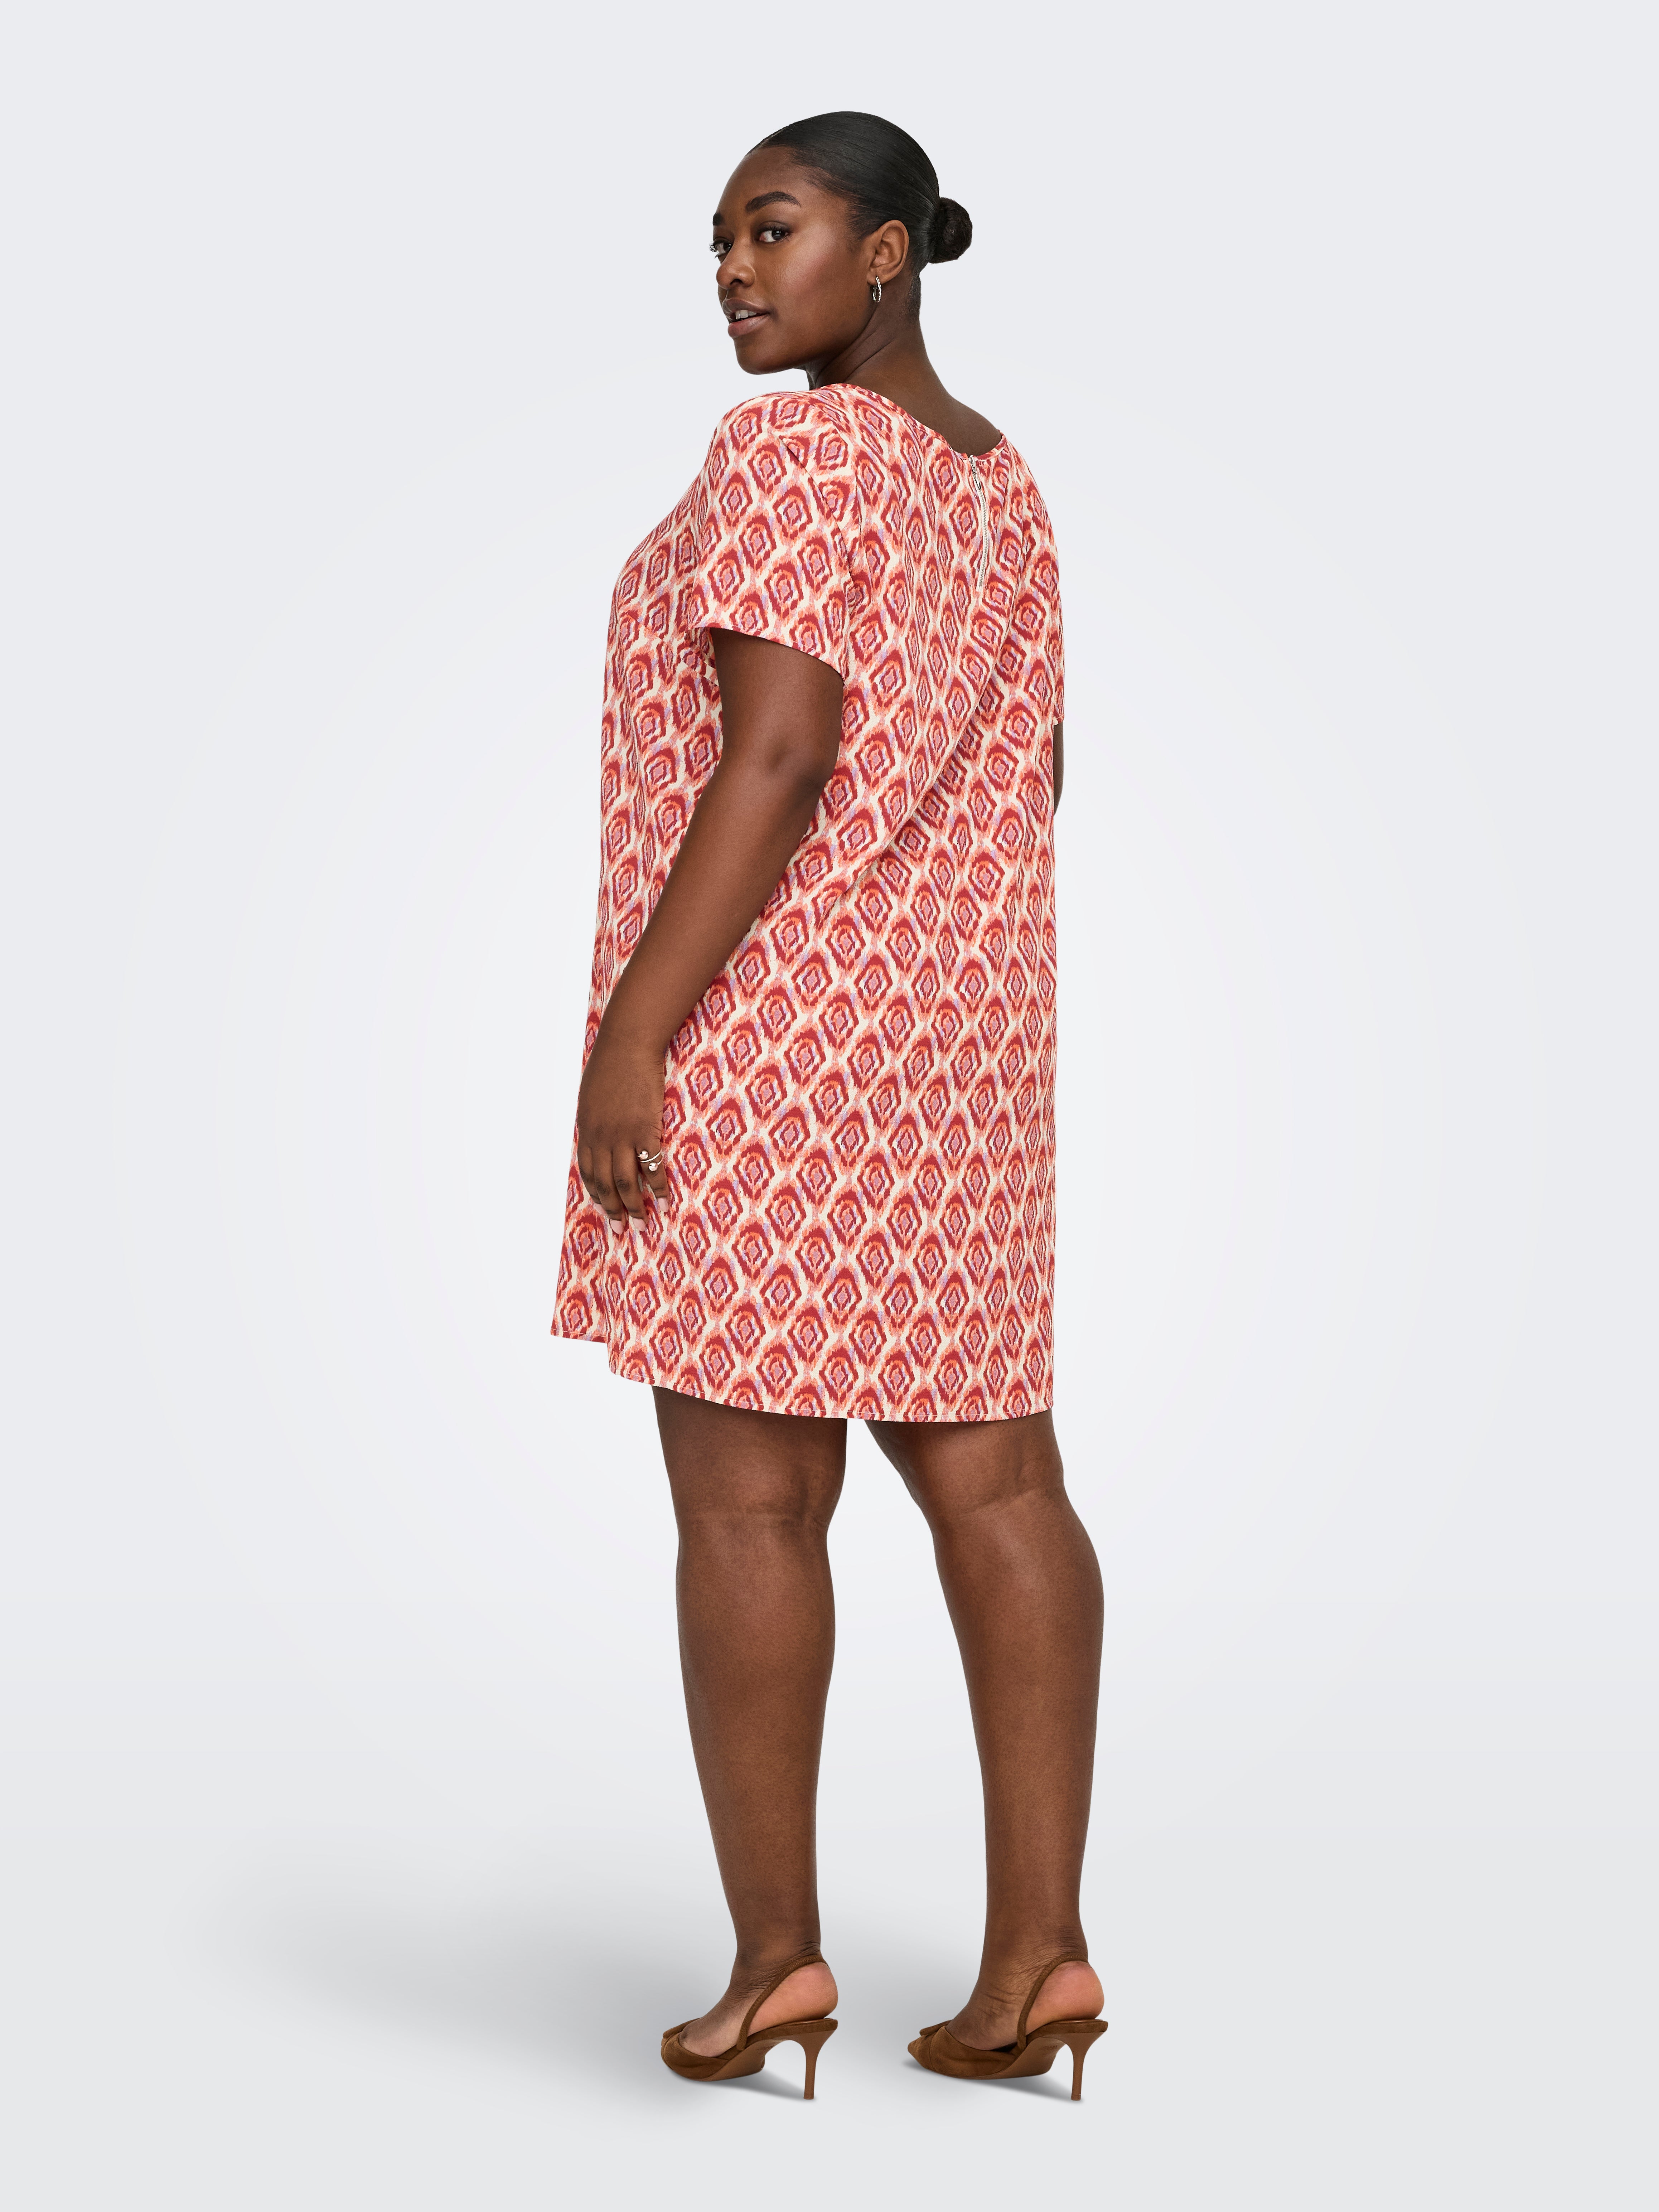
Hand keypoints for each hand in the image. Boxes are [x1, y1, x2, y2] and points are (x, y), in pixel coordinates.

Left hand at [576, 1023, 670, 1222]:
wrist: (627, 1044)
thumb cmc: (611, 1064)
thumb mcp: (593, 1095)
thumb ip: (596, 1118)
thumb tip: (602, 1132)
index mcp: (586, 1129)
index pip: (587, 1171)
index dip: (596, 1194)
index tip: (605, 1209)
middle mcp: (600, 1137)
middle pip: (604, 1183)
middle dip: (613, 1210)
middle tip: (622, 1229)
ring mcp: (622, 1135)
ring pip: (624, 1182)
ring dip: (634, 1206)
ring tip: (643, 1222)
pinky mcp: (644, 1130)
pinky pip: (650, 1167)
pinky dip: (657, 1187)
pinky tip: (665, 1200)